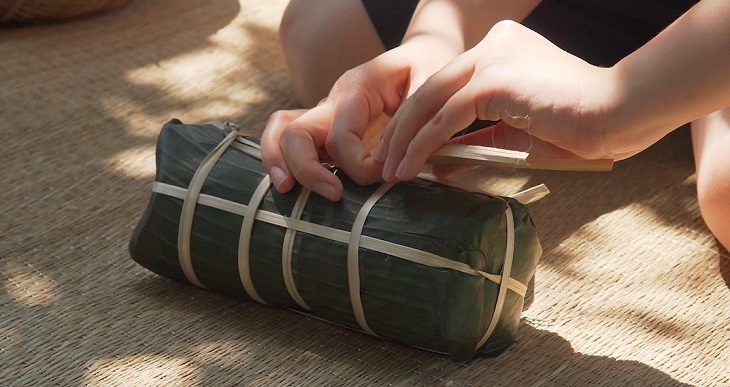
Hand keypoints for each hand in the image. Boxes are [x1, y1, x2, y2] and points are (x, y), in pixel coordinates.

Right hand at [261, 35, 460, 199]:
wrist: (423, 53)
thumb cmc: (428, 66)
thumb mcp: (432, 82)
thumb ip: (414, 120)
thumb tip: (392, 165)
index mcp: (356, 88)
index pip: (340, 135)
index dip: (358, 164)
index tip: (385, 176)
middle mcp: (332, 100)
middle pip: (295, 131)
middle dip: (306, 168)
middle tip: (333, 195)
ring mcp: (324, 113)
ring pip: (281, 131)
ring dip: (279, 161)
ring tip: (288, 191)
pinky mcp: (325, 126)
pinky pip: (290, 139)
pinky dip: (285, 161)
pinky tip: (294, 188)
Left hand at [375, 20, 634, 182]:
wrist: (622, 114)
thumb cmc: (581, 126)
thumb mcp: (518, 135)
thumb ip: (479, 142)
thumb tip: (438, 163)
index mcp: (499, 50)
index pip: (444, 86)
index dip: (416, 121)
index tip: (401, 152)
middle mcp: (491, 45)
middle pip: (428, 90)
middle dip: (400, 131)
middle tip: (382, 164)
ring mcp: (491, 58)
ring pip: (429, 101)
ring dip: (404, 140)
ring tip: (388, 172)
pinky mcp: (495, 78)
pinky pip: (446, 117)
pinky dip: (423, 144)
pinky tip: (409, 167)